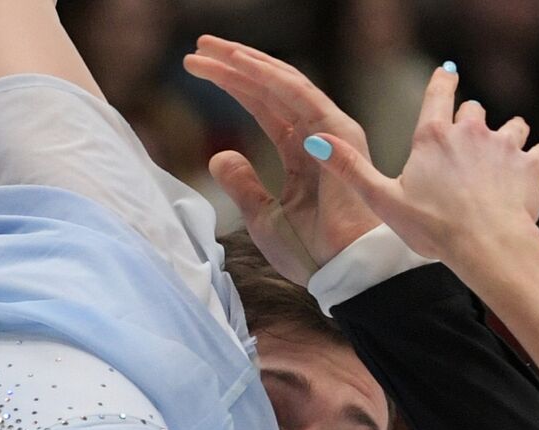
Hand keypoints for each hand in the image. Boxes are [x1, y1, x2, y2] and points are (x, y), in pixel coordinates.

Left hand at [184, 36, 382, 283]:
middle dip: (234, 65)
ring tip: (209, 49)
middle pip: (271, 88)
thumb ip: (243, 184)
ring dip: (245, 64)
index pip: (264, 107)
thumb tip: (218, 156)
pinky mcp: (337, 132)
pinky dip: (268, 77)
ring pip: (282, 84)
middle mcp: (316, 136)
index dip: (232, 86)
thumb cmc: (312, 253)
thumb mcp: (262, 217)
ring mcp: (329, 131)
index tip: (196, 69)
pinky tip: (239, 63)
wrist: (342, 271)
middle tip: (198, 48)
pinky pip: (298, 94)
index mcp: (301, 154)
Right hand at [300, 65, 538, 262]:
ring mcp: (505, 146)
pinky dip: (537, 159)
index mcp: (433, 136)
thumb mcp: (383, 201)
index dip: (443, 82)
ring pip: (512, 125)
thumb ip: (351, 169)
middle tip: (465, 145)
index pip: (439, 92)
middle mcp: (471, 131)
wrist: (487, 246)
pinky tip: (531, 171)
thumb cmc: (433, 227)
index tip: (447, 74)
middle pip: (474, 110)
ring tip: (501, 156)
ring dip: (507, 136)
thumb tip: (317, 141)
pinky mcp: (530, 166)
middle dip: (470, 122)